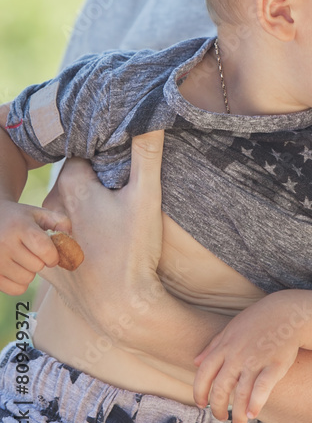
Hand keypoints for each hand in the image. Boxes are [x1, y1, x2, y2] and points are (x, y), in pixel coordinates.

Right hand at [0, 201, 71, 295]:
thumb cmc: (17, 219)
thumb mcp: (37, 213)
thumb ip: (58, 221)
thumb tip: (70, 240)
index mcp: (20, 227)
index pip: (44, 249)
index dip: (53, 255)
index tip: (52, 255)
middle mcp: (5, 244)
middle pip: (37, 266)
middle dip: (41, 261)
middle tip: (34, 253)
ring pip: (26, 279)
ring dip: (31, 271)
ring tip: (24, 259)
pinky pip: (16, 289)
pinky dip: (21, 283)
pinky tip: (17, 270)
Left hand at [40, 131, 164, 336]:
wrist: (123, 307)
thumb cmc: (134, 250)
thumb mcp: (146, 196)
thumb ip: (148, 153)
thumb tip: (152, 116)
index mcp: (72, 187)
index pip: (79, 159)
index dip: (98, 161)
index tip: (114, 169)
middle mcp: (51, 210)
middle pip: (70, 186)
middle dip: (89, 188)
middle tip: (114, 197)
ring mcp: (47, 240)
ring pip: (61, 215)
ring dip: (77, 216)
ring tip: (106, 225)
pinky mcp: (49, 266)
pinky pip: (56, 246)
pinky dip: (70, 245)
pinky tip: (92, 250)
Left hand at [193, 291, 301, 422]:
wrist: (288, 312)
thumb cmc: (258, 321)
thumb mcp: (232, 328)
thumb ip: (213, 345)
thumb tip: (195, 362)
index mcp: (225, 346)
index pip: (204, 373)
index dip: (199, 392)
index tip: (201, 405)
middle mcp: (237, 355)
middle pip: (220, 388)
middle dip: (217, 409)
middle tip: (221, 419)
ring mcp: (256, 360)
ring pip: (241, 394)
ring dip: (237, 416)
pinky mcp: (275, 365)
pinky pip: (263, 387)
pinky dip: (256, 403)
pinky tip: (252, 415)